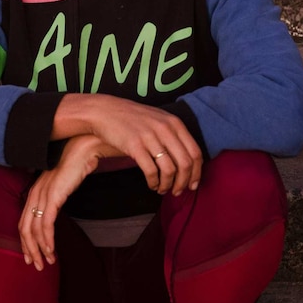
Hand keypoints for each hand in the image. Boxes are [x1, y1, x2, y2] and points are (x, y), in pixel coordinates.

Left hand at [19, 135, 103, 270]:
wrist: (84, 149)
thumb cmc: (76, 166)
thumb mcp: (62, 184)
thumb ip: (55, 197)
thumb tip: (55, 211)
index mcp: (34, 192)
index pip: (24, 222)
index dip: (26, 241)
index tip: (32, 255)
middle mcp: (34, 194)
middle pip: (25, 228)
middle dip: (30, 250)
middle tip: (36, 265)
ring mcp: (42, 195)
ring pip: (34, 230)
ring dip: (40, 249)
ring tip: (47, 262)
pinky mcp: (53, 196)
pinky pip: (46, 223)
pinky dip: (47, 240)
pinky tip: (51, 250)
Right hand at [53, 93, 201, 195]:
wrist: (105, 111)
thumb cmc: (133, 118)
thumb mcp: (159, 119)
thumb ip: (174, 135)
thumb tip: (187, 160)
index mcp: (175, 123)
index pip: (195, 153)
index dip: (197, 173)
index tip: (193, 185)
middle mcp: (165, 129)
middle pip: (185, 164)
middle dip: (183, 182)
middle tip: (177, 192)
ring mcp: (150, 137)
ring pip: (169, 170)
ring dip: (167, 185)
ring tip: (162, 189)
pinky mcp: (135, 146)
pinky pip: (151, 171)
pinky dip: (153, 182)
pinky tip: (151, 185)